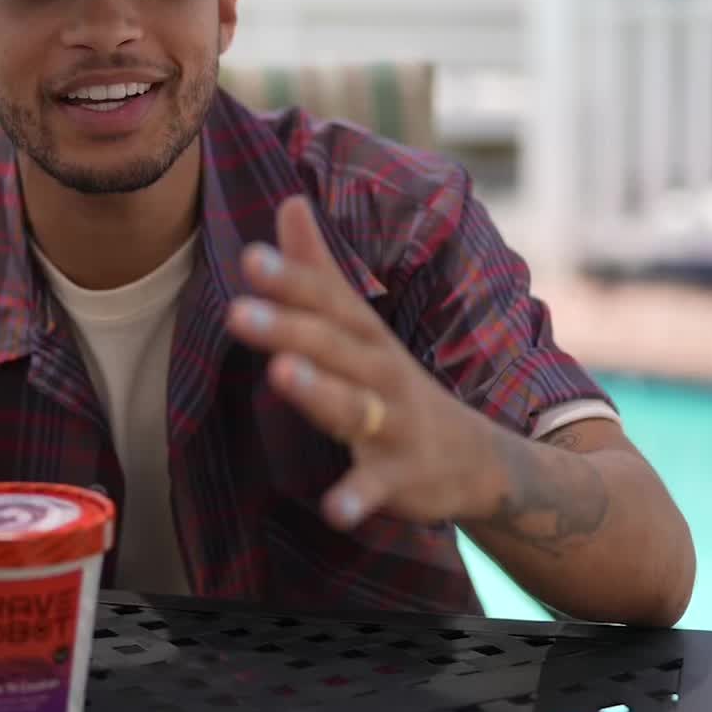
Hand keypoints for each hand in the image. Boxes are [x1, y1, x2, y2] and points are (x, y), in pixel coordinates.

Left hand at [226, 196, 500, 532]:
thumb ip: (318, 268)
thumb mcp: (359, 323)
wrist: (475, 458)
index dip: (290, 279)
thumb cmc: (394, 381)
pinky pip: (377, 488)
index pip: (325, 300)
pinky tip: (336, 510)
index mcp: (363, 334)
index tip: (249, 257)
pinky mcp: (401, 477)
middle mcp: (380, 371)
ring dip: (319, 393)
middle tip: (236, 312)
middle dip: (288, 329)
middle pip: (333, 346)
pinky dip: (358, 498)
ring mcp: (393, 423)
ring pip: (354, 406)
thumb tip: (287, 202)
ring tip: (281, 377)